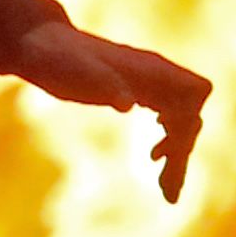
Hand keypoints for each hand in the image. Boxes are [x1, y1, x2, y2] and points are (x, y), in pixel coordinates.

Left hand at [12, 20, 212, 202]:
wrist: (39, 44)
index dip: (189, 121)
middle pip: (189, 115)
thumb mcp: (80, 74)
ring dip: (177, 152)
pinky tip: (154, 157)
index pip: (196, 92)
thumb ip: (106, 85)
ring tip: (166, 189)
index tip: (167, 150)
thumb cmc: (58, 58)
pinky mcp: (134, 91)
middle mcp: (154, 75)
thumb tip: (128, 103)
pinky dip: (166, 139)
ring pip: (178, 120)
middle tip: (168, 192)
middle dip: (182, 152)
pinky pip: (165, 117)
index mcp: (149, 69)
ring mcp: (146, 83)